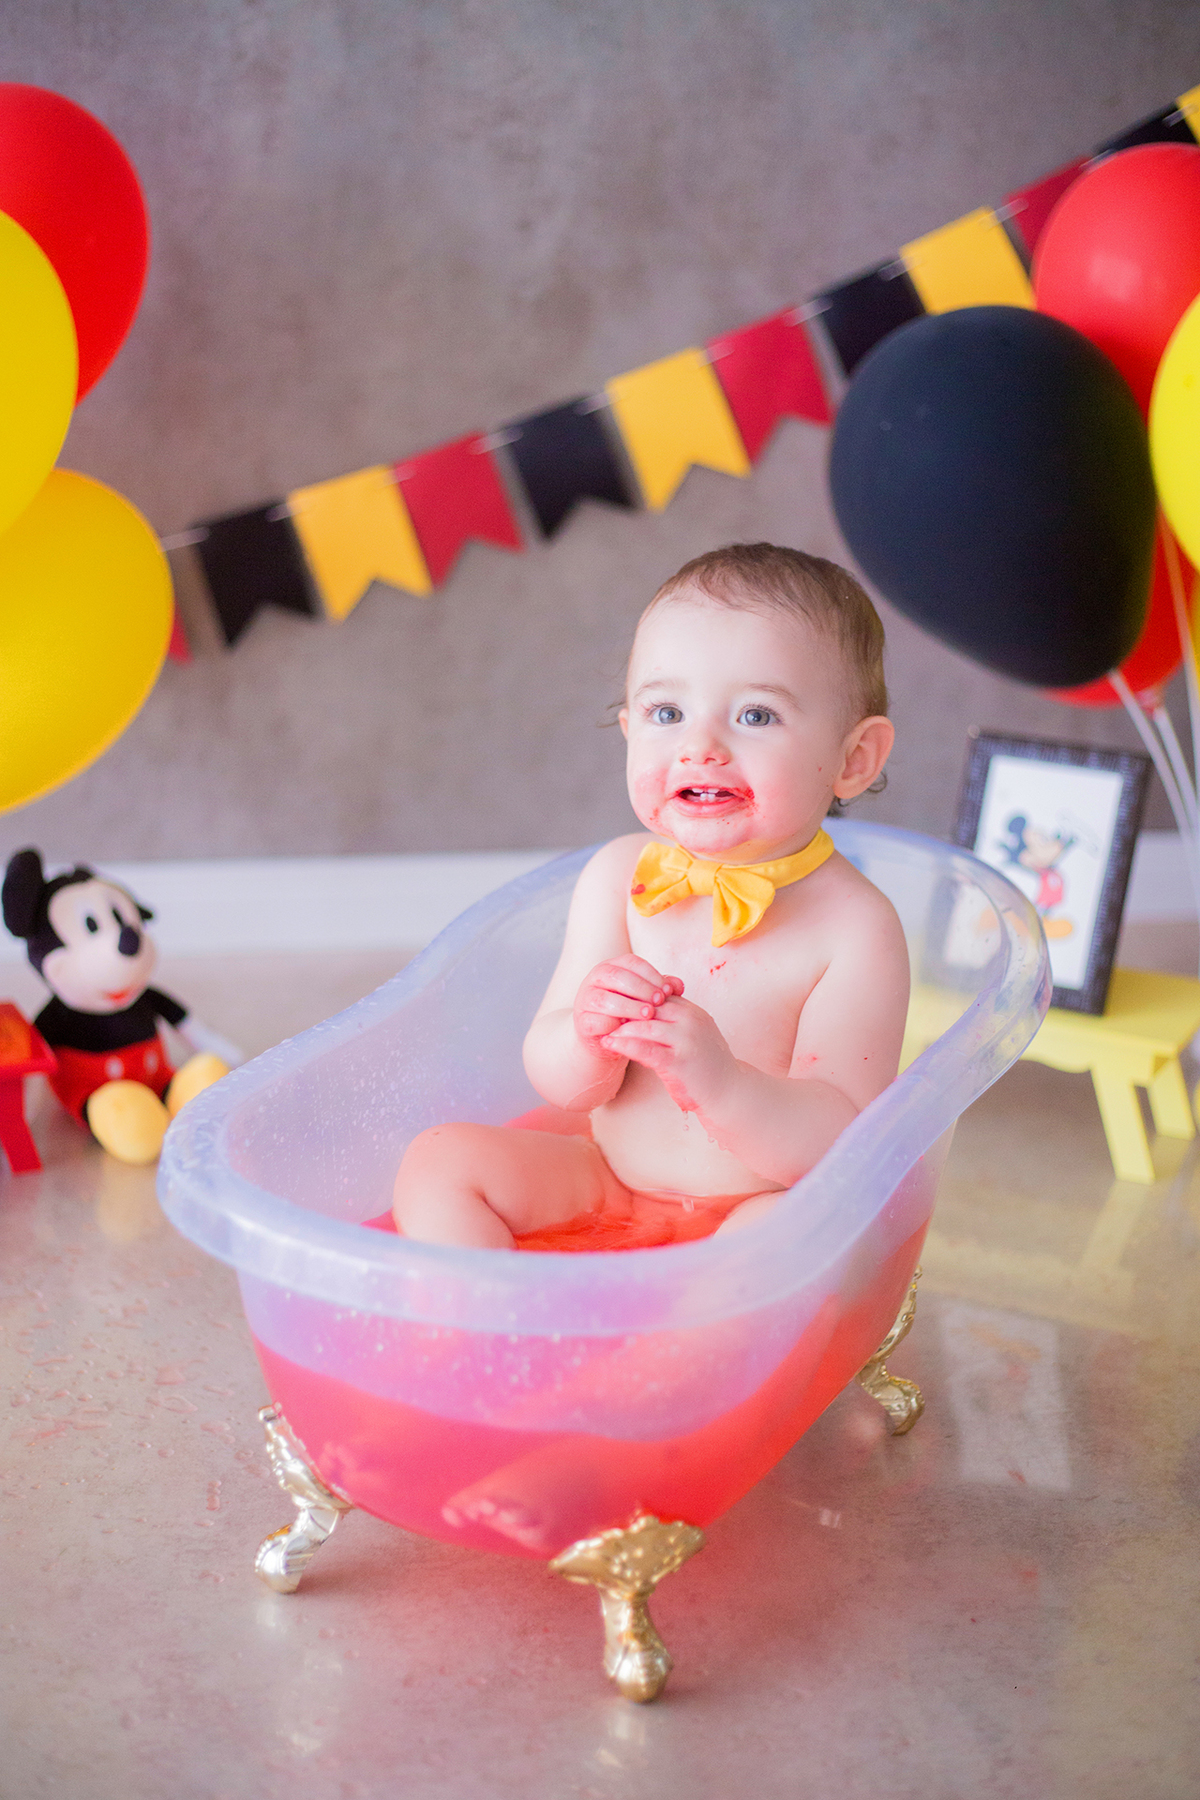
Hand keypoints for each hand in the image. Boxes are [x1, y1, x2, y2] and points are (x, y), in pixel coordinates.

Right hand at [573, 956, 683, 1058]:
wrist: (606, 1037)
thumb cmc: (629, 1012)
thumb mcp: (645, 998)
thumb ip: (660, 988)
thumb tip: (678, 985)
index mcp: (611, 967)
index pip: (631, 962)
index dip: (651, 974)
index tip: (669, 989)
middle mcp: (595, 980)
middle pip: (617, 977)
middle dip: (641, 988)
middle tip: (659, 1000)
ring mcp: (585, 1000)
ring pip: (605, 999)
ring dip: (629, 1007)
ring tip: (648, 1015)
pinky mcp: (582, 1022)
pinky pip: (596, 1021)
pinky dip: (613, 1025)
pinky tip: (630, 1029)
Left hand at [600, 996, 736, 1115]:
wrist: (729, 1092)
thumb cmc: (707, 1064)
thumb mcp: (694, 1034)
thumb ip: (675, 1021)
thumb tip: (647, 1010)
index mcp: (693, 1012)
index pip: (659, 995)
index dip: (637, 998)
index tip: (616, 1002)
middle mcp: (691, 1021)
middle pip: (650, 1006)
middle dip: (626, 1009)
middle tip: (604, 1013)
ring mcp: (686, 1040)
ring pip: (645, 1025)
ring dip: (621, 1027)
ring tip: (604, 1029)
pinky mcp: (678, 1061)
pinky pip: (645, 1049)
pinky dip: (624, 1045)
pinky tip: (610, 1044)